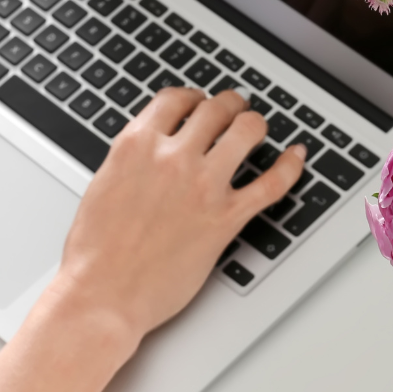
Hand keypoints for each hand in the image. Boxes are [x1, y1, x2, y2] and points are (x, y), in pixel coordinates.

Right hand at [47, 87, 305, 344]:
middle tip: (234, 110)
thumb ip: (131, 161)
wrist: (103, 294)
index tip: (199, 102)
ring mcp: (203, 186)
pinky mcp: (226, 218)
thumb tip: (150, 152)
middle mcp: (172, 157)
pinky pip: (271, 184)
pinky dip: (290, 166)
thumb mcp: (102, 185)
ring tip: (256, 128)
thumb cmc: (95, 253)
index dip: (193, 97)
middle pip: (215, 108)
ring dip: (255, 124)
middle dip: (228, 105)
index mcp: (136, 145)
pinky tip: (297, 157)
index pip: (176, 99)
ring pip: (246, 131)